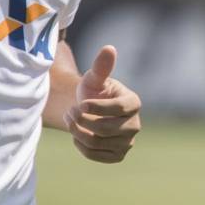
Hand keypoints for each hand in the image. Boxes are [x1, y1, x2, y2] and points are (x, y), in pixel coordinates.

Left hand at [67, 45, 141, 162]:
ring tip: (70, 120)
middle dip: (81, 121)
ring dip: (77, 132)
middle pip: (105, 128)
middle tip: (69, 112)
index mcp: (133, 102)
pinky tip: (77, 135)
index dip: (97, 108)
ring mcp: (128, 142)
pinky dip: (80, 146)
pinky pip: (95, 155)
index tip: (80, 103)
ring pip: (97, 142)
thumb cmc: (94, 91)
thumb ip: (101, 66)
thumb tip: (109, 49)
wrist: (91, 112)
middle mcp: (135, 124)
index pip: (118, 109)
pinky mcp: (117, 155)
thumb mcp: (95, 78)